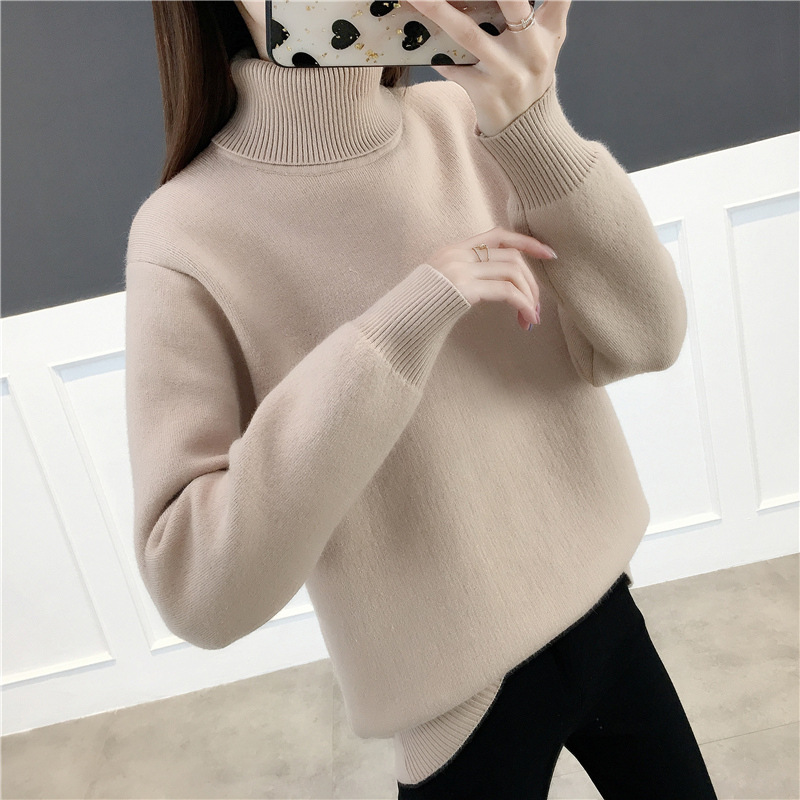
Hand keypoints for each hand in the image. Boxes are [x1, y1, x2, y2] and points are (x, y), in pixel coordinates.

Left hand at [403, 0, 571, 136]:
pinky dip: (437, 55)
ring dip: (440, 11)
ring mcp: (507, 72)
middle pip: (512, 3)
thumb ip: (547, 8)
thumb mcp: (550, 40)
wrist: (527, 129)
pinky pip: (454, 68)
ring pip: (469, 34)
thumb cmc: (532, 73)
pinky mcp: (485, 93)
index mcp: (549, 31)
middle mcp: (532, 50)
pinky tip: (423, 45)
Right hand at [425, 225, 557, 329]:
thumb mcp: (438, 285)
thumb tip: (492, 283)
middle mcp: (456, 255)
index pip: (498, 234)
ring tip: (532, 317)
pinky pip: (506, 291)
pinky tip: (526, 320)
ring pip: (513, 271)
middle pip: (511, 255)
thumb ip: (462, 276)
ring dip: (529, 295)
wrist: (393, 326)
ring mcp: (459, 270)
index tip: (549, 254)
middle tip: (537, 306)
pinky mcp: (463, 289)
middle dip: (531, 281)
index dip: (527, 241)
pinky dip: (522, 304)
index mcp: (452, 250)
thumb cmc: (416, 312)